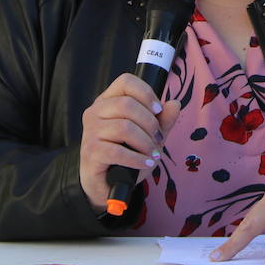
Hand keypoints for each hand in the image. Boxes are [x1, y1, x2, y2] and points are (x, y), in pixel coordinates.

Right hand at [78, 73, 180, 211]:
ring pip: (124, 127)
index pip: (126, 81)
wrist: (108, 183)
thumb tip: (175, 104)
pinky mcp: (90, 152)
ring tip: (153, 153)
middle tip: (158, 138)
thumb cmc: (128, 153)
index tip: (159, 109)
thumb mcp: (150, 134)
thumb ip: (163, 119)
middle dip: (150, 123)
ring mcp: (89, 132)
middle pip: (127, 105)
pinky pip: (117, 151)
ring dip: (146, 142)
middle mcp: (95, 112)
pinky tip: (146, 163)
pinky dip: (137, 158)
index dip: (146, 93)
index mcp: (108, 101)